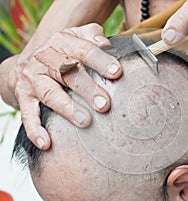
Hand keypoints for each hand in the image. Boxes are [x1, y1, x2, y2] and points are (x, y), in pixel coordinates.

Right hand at [7, 23, 121, 149]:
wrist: (29, 60)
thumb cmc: (64, 51)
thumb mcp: (77, 37)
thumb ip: (93, 36)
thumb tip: (106, 43)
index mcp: (63, 42)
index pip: (84, 50)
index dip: (100, 61)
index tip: (116, 73)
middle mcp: (46, 59)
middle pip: (67, 73)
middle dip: (87, 88)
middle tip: (104, 104)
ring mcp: (33, 79)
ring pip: (50, 94)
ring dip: (67, 109)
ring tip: (85, 122)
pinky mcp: (23, 96)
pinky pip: (28, 114)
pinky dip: (35, 129)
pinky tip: (46, 142)